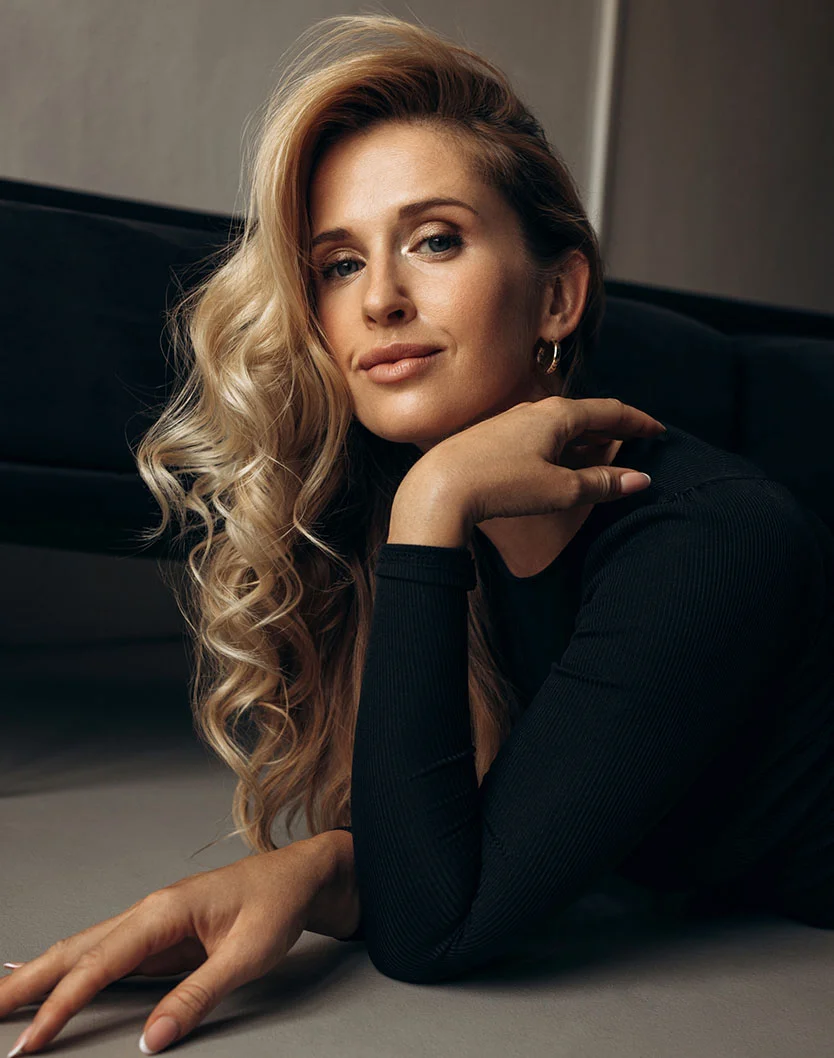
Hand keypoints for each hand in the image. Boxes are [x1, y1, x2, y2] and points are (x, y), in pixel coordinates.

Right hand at [0, 841, 331, 1055]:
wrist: (301, 875)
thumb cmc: (277, 904)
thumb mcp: (246, 955)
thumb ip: (197, 996)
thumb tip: (151, 1039)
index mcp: (165, 910)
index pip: (100, 964)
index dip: (60, 1005)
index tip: (29, 1041)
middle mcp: (150, 911)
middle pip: (76, 950)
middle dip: (27, 983)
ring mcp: (152, 921)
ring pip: (84, 949)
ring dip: (40, 974)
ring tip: (2, 999)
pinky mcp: (160, 934)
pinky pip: (104, 953)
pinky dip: (69, 967)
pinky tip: (48, 975)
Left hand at [412, 396, 665, 529]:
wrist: (440, 488)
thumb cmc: (501, 485)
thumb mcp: (560, 489)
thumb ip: (602, 484)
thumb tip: (640, 479)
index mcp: (558, 414)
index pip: (610, 411)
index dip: (638, 422)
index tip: (658, 431)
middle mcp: (536, 410)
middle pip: (586, 416)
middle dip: (613, 430)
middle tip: (637, 443)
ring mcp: (512, 422)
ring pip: (562, 427)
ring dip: (586, 441)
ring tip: (604, 458)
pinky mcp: (495, 438)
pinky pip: (541, 437)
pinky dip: (562, 448)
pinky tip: (561, 466)